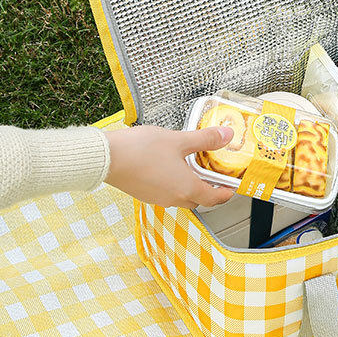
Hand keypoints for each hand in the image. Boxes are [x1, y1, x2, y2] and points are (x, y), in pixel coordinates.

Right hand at [103, 125, 235, 208]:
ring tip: (191, 168)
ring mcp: (157, 198)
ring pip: (181, 197)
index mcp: (186, 188)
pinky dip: (173, 185)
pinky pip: (165, 194)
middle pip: (198, 200)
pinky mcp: (144, 194)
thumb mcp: (179, 140)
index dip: (225, 194)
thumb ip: (205, 139)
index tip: (231, 188)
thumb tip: (227, 136)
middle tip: (213, 175)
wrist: (106, 158)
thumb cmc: (141, 150)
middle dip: (208, 191)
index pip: (214, 199)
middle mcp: (173, 198)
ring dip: (189, 187)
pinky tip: (169, 168)